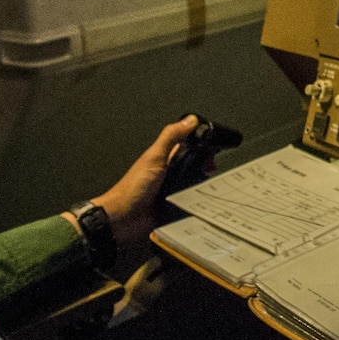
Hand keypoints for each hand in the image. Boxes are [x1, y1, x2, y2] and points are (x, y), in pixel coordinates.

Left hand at [72, 115, 201, 246]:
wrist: (123, 219)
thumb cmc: (132, 189)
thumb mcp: (155, 157)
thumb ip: (171, 136)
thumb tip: (190, 120)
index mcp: (165, 159)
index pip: (190, 148)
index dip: (203, 147)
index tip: (216, 149)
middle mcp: (170, 175)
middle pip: (197, 169)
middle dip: (206, 171)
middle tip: (210, 171)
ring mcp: (173, 193)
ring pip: (197, 188)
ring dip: (202, 189)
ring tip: (208, 188)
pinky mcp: (175, 210)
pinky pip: (192, 206)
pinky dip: (197, 206)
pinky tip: (201, 205)